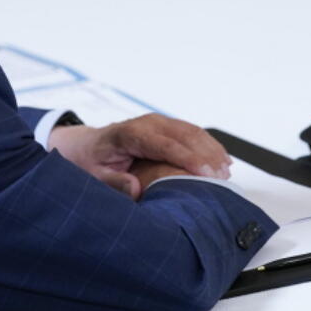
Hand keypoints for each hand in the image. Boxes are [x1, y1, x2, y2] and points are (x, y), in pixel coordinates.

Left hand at [48, 113, 231, 199]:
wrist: (84, 146)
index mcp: (129, 133)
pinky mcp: (165, 127)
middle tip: (222, 177)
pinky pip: (192, 133)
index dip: (188, 159)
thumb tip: (135, 188)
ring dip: (212, 150)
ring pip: (193, 132)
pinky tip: (221, 160)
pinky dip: (209, 146)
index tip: (205, 174)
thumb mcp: (94, 177)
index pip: (165, 144)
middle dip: (207, 156)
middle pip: (185, 135)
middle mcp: (147, 123)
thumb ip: (113, 183)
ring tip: (226, 171)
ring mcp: (158, 122)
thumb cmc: (89, 162)